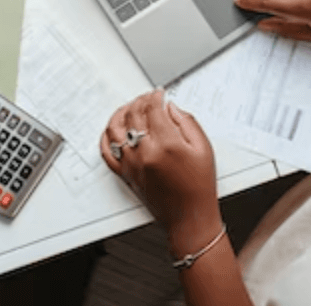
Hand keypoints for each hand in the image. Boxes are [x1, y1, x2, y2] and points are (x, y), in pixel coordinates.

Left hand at [100, 91, 221, 255]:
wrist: (189, 217)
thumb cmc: (199, 186)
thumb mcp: (204, 148)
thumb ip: (187, 122)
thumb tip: (171, 107)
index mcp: (167, 144)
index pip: (153, 109)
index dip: (156, 96)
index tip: (159, 93)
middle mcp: (145, 152)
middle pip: (134, 115)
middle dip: (140, 101)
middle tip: (148, 98)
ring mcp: (132, 163)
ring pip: (115, 129)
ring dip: (121, 113)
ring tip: (129, 108)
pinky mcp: (125, 174)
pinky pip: (106, 152)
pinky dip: (106, 137)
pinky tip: (112, 130)